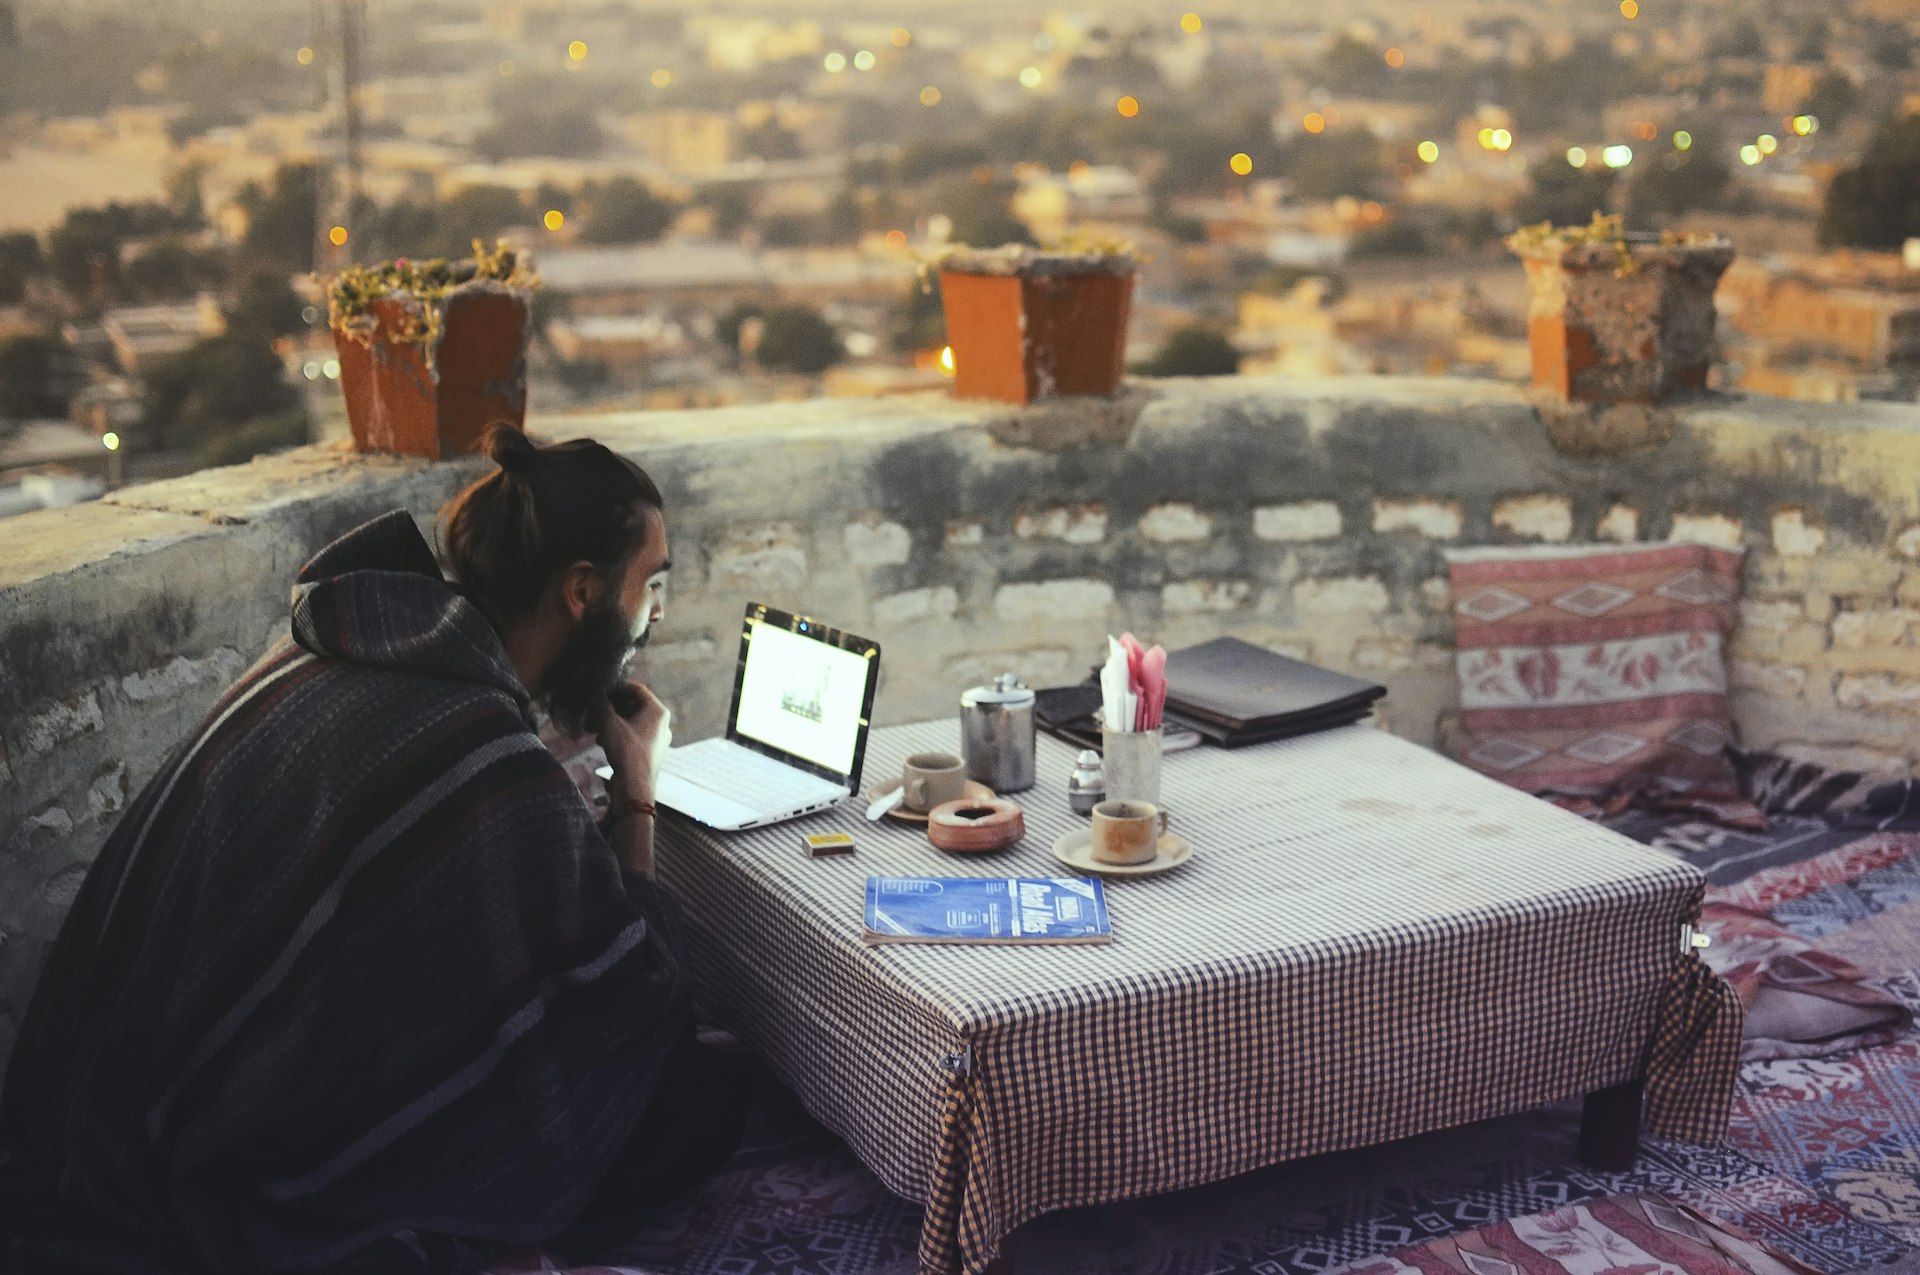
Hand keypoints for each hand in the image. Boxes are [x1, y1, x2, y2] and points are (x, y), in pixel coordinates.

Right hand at [596, 681, 670, 798]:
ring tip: (594, 728)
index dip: (617, 688)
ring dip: (611, 723)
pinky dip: (617, 736)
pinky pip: (633, 737)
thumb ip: (602, 705)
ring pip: (631, 723)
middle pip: (634, 707)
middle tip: (594, 712)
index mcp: (658, 712)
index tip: (602, 691)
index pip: (637, 689)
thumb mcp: (609, 723)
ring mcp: (657, 740)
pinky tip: (601, 741)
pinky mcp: (650, 754)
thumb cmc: (626, 751)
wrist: (634, 786)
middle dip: (611, 709)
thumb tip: (596, 696)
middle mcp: (662, 724)